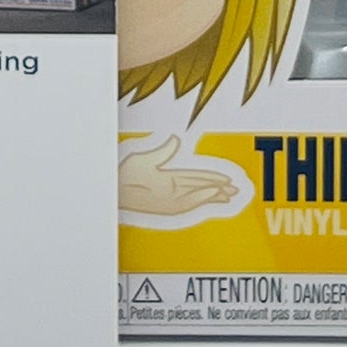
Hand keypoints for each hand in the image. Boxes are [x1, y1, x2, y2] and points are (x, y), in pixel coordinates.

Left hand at [118, 136, 237, 216]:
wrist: (110, 191)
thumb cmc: (119, 176)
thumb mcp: (143, 158)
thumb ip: (163, 151)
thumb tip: (176, 139)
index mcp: (166, 177)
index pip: (195, 177)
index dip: (211, 176)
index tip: (226, 177)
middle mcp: (170, 190)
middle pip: (200, 188)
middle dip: (219, 188)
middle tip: (236, 189)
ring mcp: (169, 199)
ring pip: (199, 197)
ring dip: (215, 195)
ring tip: (230, 193)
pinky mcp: (167, 208)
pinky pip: (190, 203)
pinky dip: (203, 198)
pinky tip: (214, 194)